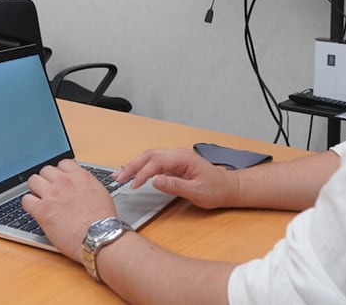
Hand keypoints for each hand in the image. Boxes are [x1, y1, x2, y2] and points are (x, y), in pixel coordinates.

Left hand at [22, 160, 117, 261]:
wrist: (100, 237)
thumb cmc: (103, 222)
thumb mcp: (101, 194)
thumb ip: (87, 186)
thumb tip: (81, 187)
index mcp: (80, 176)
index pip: (62, 163)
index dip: (59, 173)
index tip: (59, 180)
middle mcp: (64, 182)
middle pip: (45, 170)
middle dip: (46, 180)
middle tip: (49, 191)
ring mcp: (52, 194)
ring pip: (33, 180)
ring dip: (36, 189)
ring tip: (39, 199)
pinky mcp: (42, 210)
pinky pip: (26, 200)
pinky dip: (29, 204)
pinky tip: (34, 210)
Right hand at [115, 148, 232, 208]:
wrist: (227, 188)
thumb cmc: (215, 190)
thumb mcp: (197, 192)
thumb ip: (175, 186)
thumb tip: (155, 180)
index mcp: (183, 157)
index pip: (156, 162)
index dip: (143, 173)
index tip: (133, 184)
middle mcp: (177, 154)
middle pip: (149, 155)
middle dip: (132, 166)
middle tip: (118, 178)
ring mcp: (175, 158)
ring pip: (149, 157)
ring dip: (133, 165)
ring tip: (119, 175)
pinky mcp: (173, 164)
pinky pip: (153, 162)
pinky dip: (140, 166)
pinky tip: (131, 171)